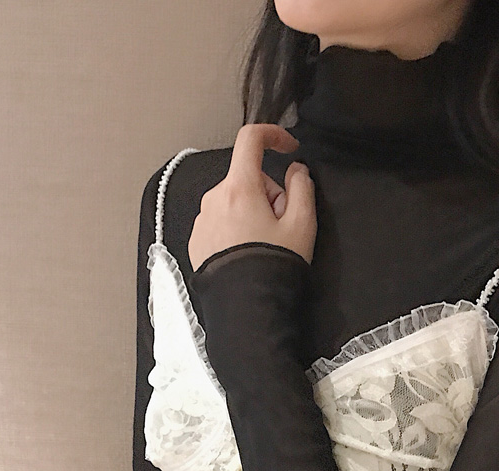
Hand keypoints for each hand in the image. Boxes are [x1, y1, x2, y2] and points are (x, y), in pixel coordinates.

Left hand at [189, 124, 316, 271]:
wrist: (246, 307)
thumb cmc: (274, 265)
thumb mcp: (302, 225)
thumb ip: (302, 187)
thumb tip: (295, 171)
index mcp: (239, 188)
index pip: (251, 139)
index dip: (273, 135)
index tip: (289, 148)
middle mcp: (214, 198)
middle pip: (246, 178)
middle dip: (268, 193)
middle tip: (283, 225)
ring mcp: (201, 220)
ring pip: (233, 200)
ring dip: (251, 212)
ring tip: (264, 244)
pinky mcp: (196, 240)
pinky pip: (220, 221)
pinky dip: (235, 228)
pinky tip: (246, 253)